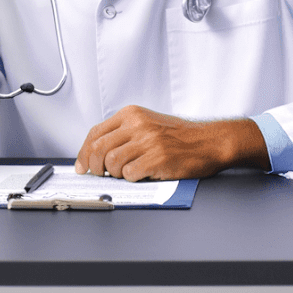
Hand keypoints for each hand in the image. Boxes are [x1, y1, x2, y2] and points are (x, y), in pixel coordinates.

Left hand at [74, 105, 268, 181]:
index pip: (95, 133)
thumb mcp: (147, 124)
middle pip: (99, 148)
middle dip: (94, 166)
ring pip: (112, 162)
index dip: (84, 152)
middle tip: (99, 174)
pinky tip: (140, 175)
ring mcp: (148, 141)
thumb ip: (123, 134)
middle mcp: (137, 125)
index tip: (81, 166)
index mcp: (131, 114)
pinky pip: (130, 173)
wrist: (210, 141)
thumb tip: (95, 154)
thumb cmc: (179, 137)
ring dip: (114, 173)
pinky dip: (130, 178)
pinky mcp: (158, 158)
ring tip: (125, 173)